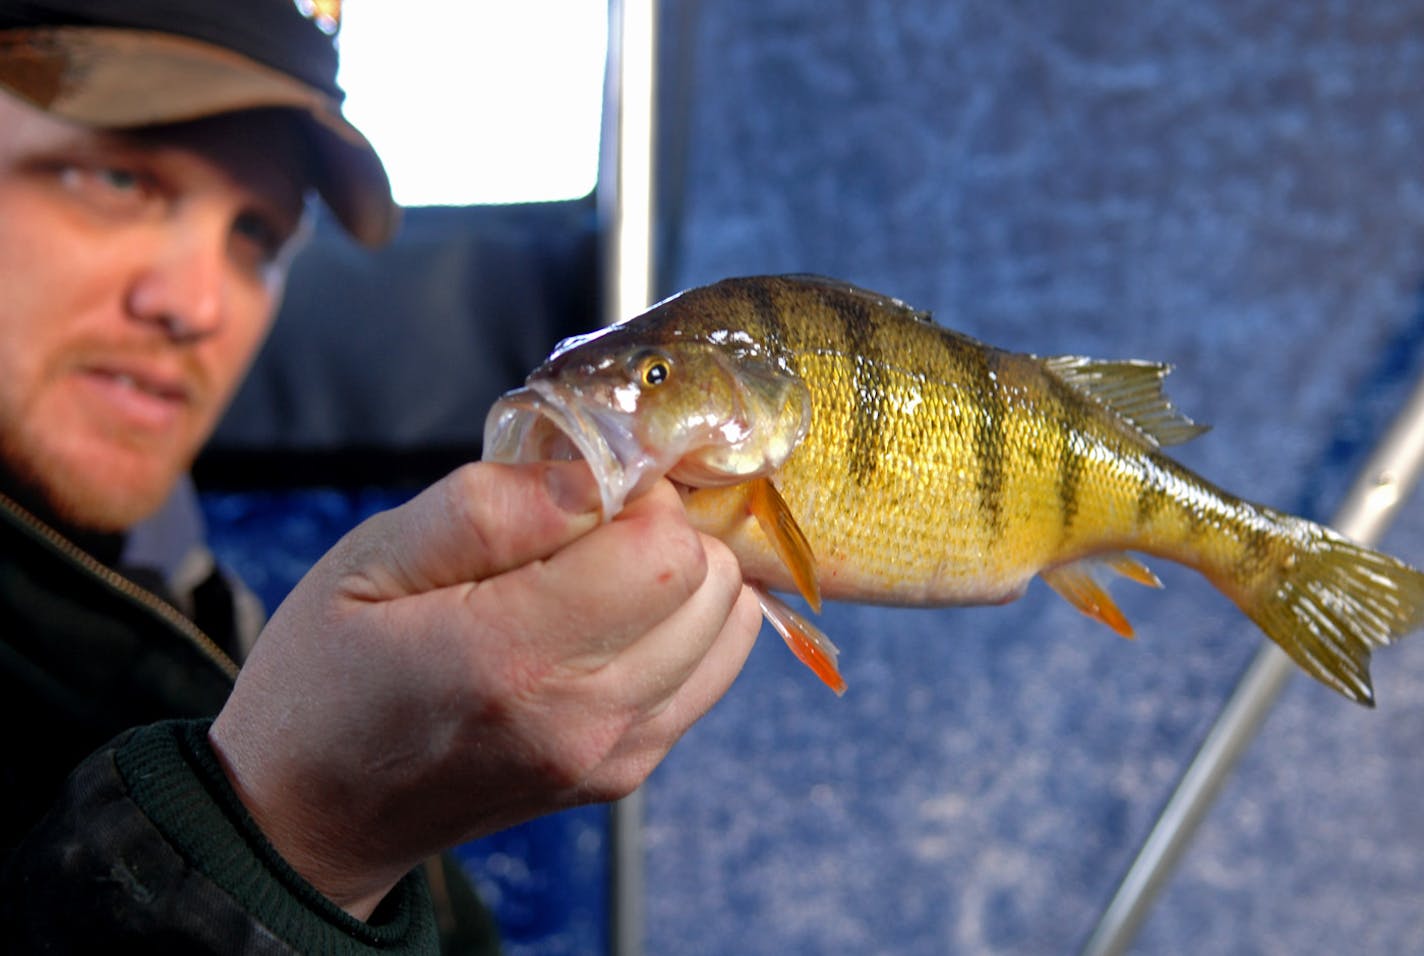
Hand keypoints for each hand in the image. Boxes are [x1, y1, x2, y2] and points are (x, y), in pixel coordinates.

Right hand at [208, 461, 760, 918]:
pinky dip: (684, 626)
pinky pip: (711, 671)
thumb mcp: (370, 561)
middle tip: (587, 522)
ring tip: (599, 568)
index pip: (664, 550)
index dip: (635, 493)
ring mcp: (616, 756)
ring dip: (682, 576)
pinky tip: (612, 616)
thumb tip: (596, 472)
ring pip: (729, 625)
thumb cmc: (328, 677)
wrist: (315, 817)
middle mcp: (586, 719)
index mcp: (513, 659)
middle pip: (711, 583)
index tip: (579, 487)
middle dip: (664, 527)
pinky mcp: (627, 772)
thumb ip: (488, 508)